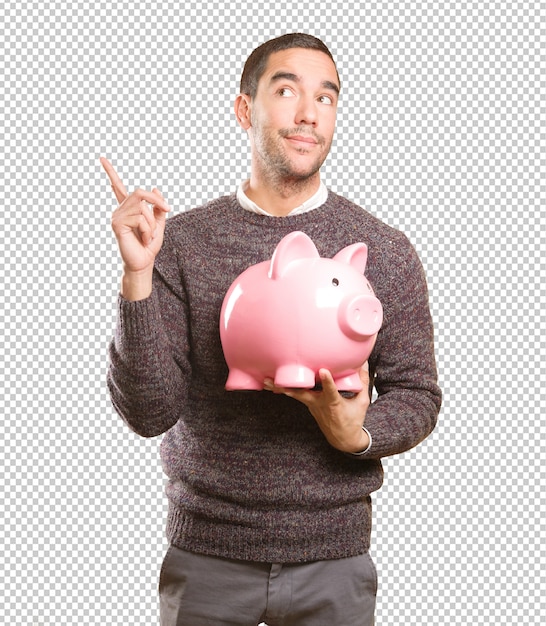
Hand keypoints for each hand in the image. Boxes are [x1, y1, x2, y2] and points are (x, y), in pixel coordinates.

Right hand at [100, 157, 170, 297]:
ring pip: (142, 207)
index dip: (111, 172)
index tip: (101, 158)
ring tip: (147, 236)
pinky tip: (143, 239)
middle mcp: (120, 210)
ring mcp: (117, 216)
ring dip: (152, 223)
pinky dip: (148, 229)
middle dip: (157, 201)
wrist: (143, 263)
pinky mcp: (117, 224)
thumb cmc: (149, 246)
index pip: (118, 187)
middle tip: (168, 209)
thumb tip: (155, 187)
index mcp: (129, 209)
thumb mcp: (159, 224)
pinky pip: (140, 218)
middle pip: (140, 193)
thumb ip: (158, 207)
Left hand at [264, 364, 370, 453]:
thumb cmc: (354, 420)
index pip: (330, 390)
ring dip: (280, 388)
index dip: (327, 381)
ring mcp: (312, 405)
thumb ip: (362, 381)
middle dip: (289, 386)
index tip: (323, 371)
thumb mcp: (362, 402)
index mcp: (334, 403)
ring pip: (295, 395)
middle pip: (302, 394)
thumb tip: (363, 361)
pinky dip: (284, 390)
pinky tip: (272, 385)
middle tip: (274, 379)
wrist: (344, 440)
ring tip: (265, 381)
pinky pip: (295, 395)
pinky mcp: (309, 405)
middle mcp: (320, 404)